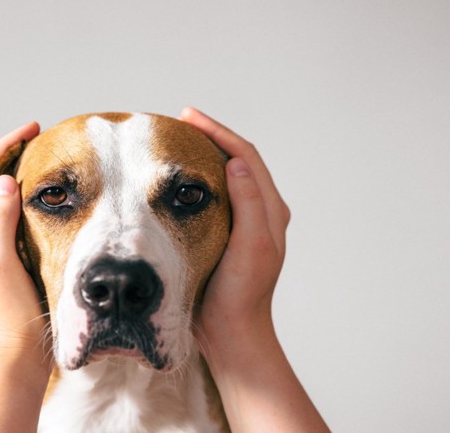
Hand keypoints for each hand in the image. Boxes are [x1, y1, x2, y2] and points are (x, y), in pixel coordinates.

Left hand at [0, 121, 51, 431]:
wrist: (13, 348)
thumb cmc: (7, 308)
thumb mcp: (1, 260)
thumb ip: (0, 219)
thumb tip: (5, 180)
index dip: (5, 145)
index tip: (33, 129)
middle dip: (10, 152)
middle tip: (39, 138)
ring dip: (16, 171)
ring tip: (42, 159)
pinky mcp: (3, 253)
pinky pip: (9, 212)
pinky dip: (24, 194)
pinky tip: (45, 198)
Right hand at [182, 108, 327, 431]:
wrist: (232, 331)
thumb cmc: (241, 293)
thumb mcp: (251, 247)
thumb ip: (250, 204)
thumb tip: (235, 163)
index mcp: (271, 210)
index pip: (245, 157)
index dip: (218, 132)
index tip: (188, 117)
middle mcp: (261, 211)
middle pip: (237, 160)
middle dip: (211, 137)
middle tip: (180, 121)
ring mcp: (244, 222)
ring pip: (226, 175)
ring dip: (205, 154)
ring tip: (179, 141)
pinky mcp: (226, 233)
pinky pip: (214, 194)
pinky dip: (198, 178)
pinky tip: (178, 179)